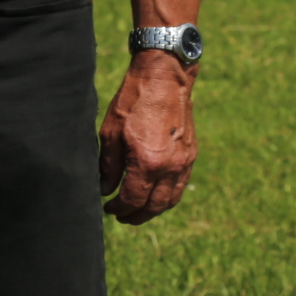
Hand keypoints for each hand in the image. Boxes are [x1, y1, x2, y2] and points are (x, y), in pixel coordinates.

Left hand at [97, 56, 197, 223]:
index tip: (108, 208)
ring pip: (170, 200)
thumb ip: (108, 165)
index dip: (119, 208)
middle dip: (136, 216)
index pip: (133, 199)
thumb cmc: (133, 102)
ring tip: (137, 211)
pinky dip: (167, 197)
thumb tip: (106, 189)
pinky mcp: (190, 155)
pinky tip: (155, 195)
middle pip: (154, 206)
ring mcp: (184, 162)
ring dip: (153, 210)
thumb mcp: (111, 132)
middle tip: (121, 217)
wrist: (164, 79)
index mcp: (147, 162)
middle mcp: (170, 167)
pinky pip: (180, 186)